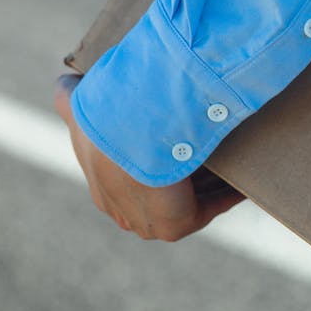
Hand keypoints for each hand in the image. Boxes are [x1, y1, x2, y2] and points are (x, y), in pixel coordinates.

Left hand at [53, 74, 245, 240]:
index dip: (158, 159)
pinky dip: (230, 190)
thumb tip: (63, 83)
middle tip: (211, 141)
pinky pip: (211, 206)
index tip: (180, 134)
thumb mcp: (78, 104)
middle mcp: (124, 210)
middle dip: (187, 171)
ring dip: (212, 180)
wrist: (125, 135)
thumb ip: (68, 98)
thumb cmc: (103, 117)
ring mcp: (149, 222)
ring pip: (188, 200)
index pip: (131, 182)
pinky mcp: (175, 226)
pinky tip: (246, 170)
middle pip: (163, 194)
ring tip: (235, 152)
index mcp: (104, 187)